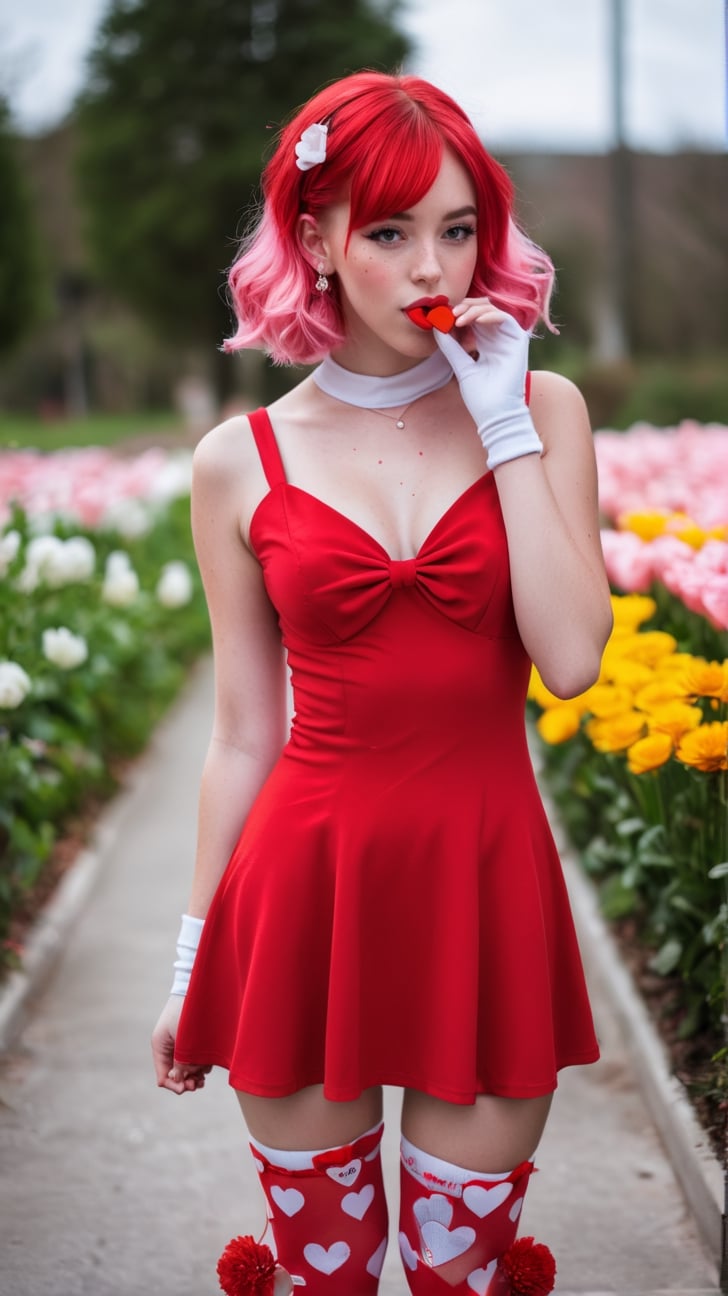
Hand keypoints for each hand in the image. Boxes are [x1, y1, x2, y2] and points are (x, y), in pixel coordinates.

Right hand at [151, 994, 210, 1094]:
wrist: (198, 988)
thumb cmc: (188, 1010)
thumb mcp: (183, 1039)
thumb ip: (181, 1061)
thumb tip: (179, 1081)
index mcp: (160, 1046)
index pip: (163, 1076)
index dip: (174, 1085)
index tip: (187, 1087)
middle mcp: (169, 1048)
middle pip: (175, 1075)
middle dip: (187, 1080)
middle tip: (199, 1083)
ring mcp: (180, 1045)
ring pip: (186, 1069)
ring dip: (196, 1073)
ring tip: (204, 1070)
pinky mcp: (192, 1041)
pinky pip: (195, 1060)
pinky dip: (201, 1064)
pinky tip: (208, 1062)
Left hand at [434, 300, 542, 468]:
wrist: (495, 415)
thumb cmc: (481, 396)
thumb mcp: (461, 366)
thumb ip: (451, 347)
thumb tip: (437, 328)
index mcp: (486, 343)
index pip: (473, 318)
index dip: (458, 313)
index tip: (441, 316)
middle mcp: (498, 338)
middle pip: (483, 309)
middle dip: (465, 306)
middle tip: (449, 313)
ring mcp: (509, 340)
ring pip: (493, 310)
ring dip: (474, 310)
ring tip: (458, 318)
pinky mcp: (518, 342)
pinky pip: (506, 318)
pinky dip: (489, 315)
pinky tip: (474, 321)